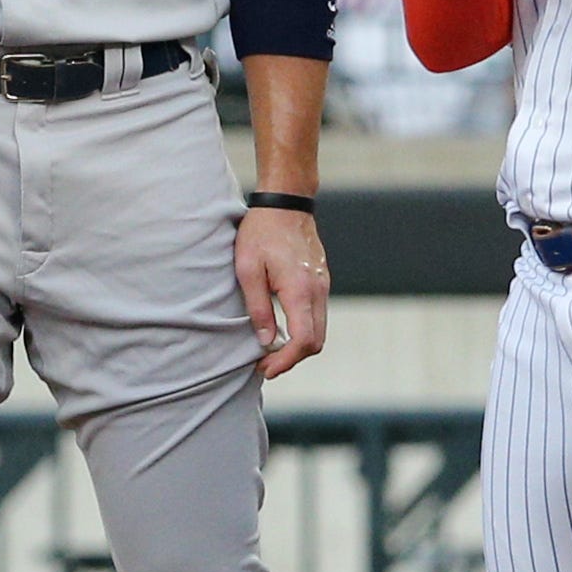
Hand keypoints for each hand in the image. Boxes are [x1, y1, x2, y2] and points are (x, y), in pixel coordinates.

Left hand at [235, 206, 328, 377]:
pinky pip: (317, 316)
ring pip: (319, 331)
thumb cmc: (261, 232)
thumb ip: (258, 308)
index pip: (302, 341)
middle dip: (291, 359)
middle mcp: (318, 291)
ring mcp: (323, 286)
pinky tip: (281, 330)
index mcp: (300, 290)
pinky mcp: (321, 282)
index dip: (285, 361)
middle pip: (315, 342)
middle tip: (264, 364)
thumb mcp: (248, 269)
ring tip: (269, 350)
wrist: (286, 202)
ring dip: (297, 347)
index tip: (265, 368)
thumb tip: (265, 341)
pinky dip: (302, 331)